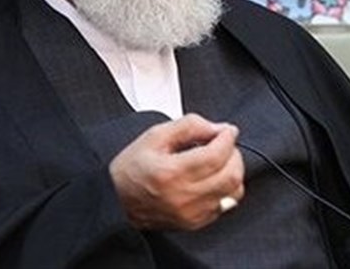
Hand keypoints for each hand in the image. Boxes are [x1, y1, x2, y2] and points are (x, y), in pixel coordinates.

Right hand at [109, 113, 244, 230]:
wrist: (116, 200)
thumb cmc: (132, 168)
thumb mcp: (155, 135)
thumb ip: (188, 126)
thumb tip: (216, 128)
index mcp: (172, 172)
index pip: (216, 155)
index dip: (227, 138)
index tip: (227, 130)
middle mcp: (184, 196)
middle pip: (231, 175)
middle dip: (233, 154)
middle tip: (223, 144)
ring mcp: (191, 214)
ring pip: (233, 192)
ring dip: (233, 171)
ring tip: (218, 161)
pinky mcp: (194, 223)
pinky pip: (225, 205)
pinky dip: (226, 188)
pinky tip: (212, 178)